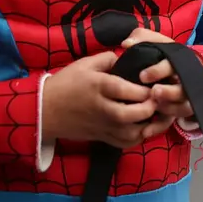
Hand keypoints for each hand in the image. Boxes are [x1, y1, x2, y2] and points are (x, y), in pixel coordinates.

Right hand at [41, 52, 158, 148]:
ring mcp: (103, 126)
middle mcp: (103, 108)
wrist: (45, 109)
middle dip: (149, 108)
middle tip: (157, 100)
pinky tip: (142, 127)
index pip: (127, 90)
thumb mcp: (84, 64)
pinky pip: (124, 143)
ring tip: (154, 114)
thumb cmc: (66, 83)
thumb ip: (108, 58)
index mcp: (99, 86)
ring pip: (130, 133)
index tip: (154, 84)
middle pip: (130, 114)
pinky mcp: (101, 137)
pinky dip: (138, 137)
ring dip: (147, 125)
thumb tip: (126, 59)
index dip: (145, 89)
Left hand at [122, 29, 194, 120]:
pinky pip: (176, 120)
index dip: (158, 71)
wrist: (180, 68)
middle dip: (169, 92)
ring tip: (153, 110)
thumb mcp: (153, 41)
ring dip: (168, 109)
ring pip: (182, 106)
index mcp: (177, 61)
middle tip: (154, 93)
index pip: (171, 65)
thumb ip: (141, 38)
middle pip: (182, 89)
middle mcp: (184, 80)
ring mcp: (185, 96)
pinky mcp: (181, 110)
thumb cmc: (162, 54)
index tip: (142, 76)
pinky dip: (162, 125)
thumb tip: (126, 44)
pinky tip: (147, 129)